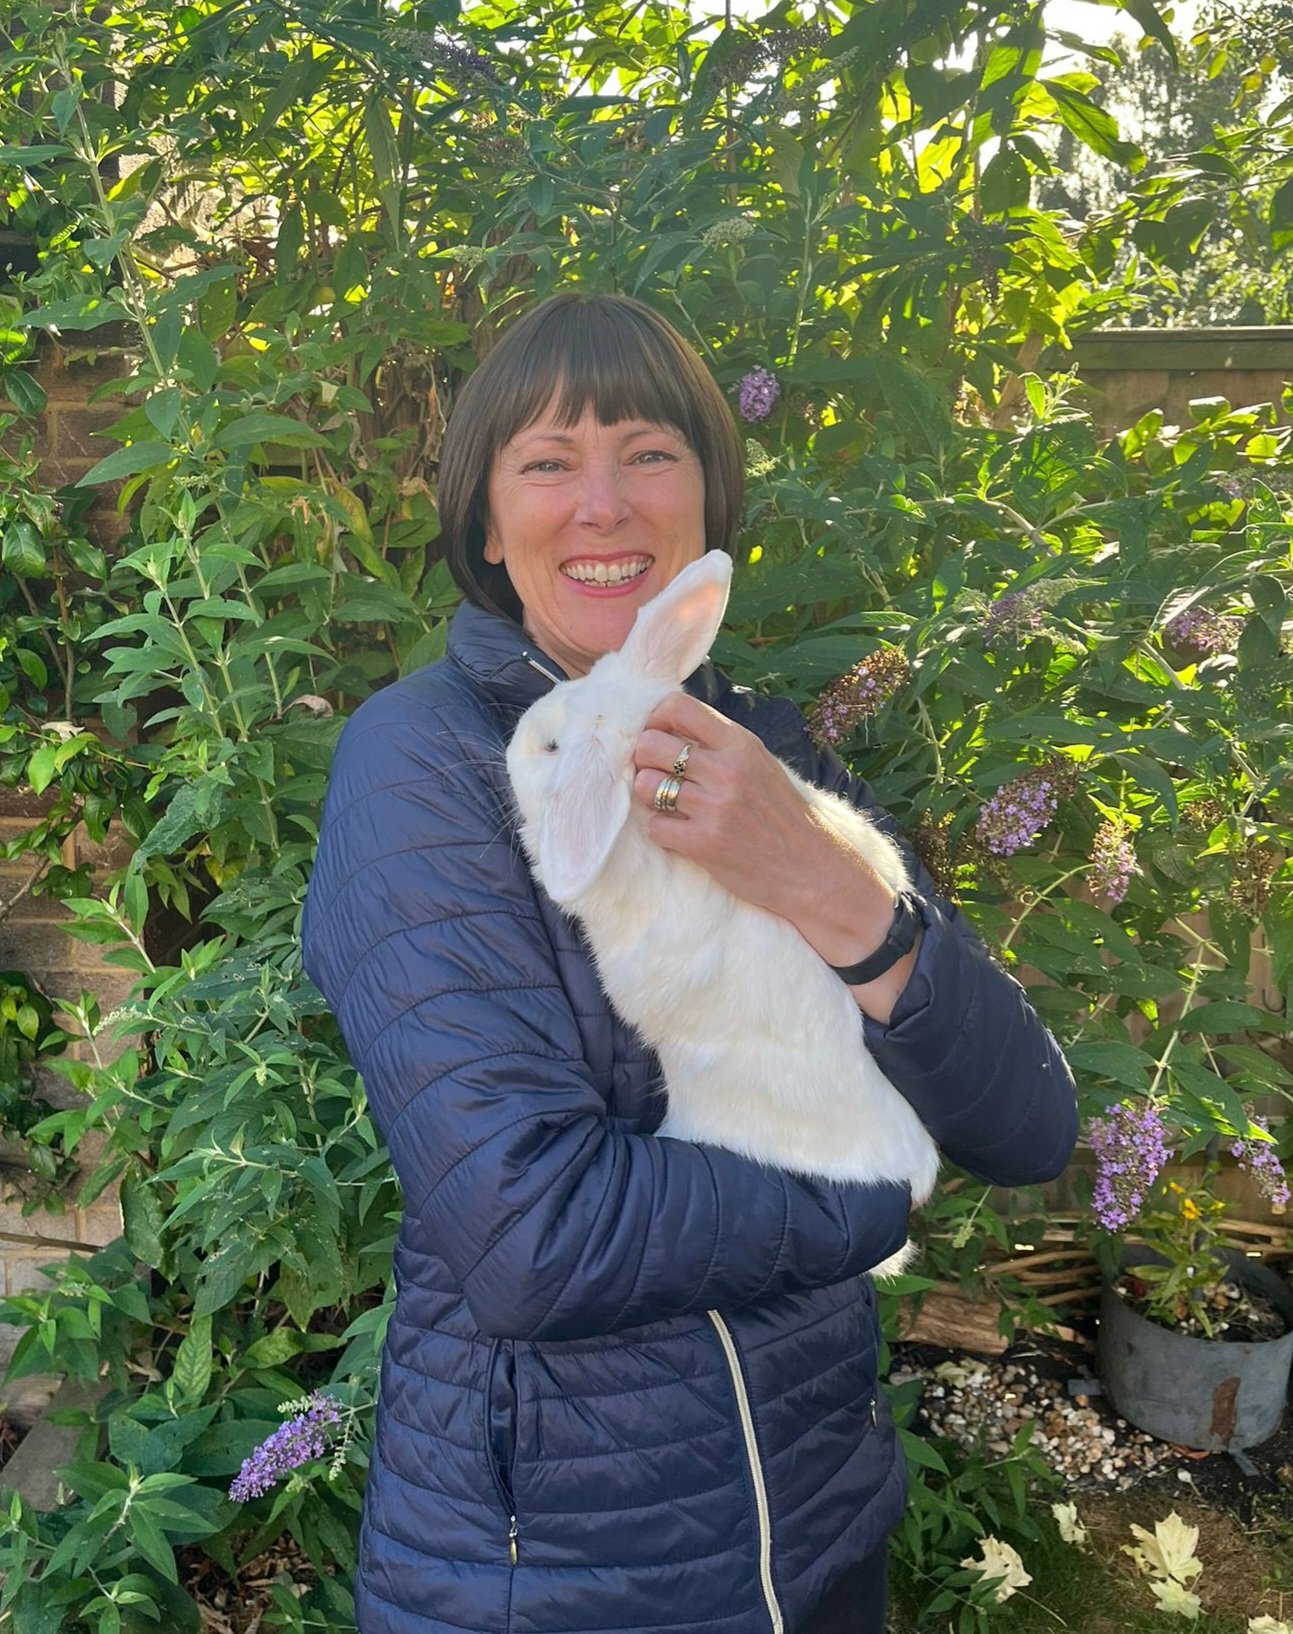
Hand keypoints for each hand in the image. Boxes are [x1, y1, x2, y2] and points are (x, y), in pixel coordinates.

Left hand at [632, 694, 919, 1020]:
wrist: (812, 869)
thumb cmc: (782, 815)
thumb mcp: (759, 764)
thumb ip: (719, 745)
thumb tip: (667, 725)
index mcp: (740, 743)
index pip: (677, 706)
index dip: (656, 720)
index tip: (659, 736)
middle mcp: (727, 770)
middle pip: (651, 744)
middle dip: (645, 759)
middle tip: (657, 774)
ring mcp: (715, 807)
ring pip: (646, 785)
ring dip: (649, 795)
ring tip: (667, 804)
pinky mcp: (704, 844)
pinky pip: (655, 826)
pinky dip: (662, 830)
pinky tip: (680, 833)